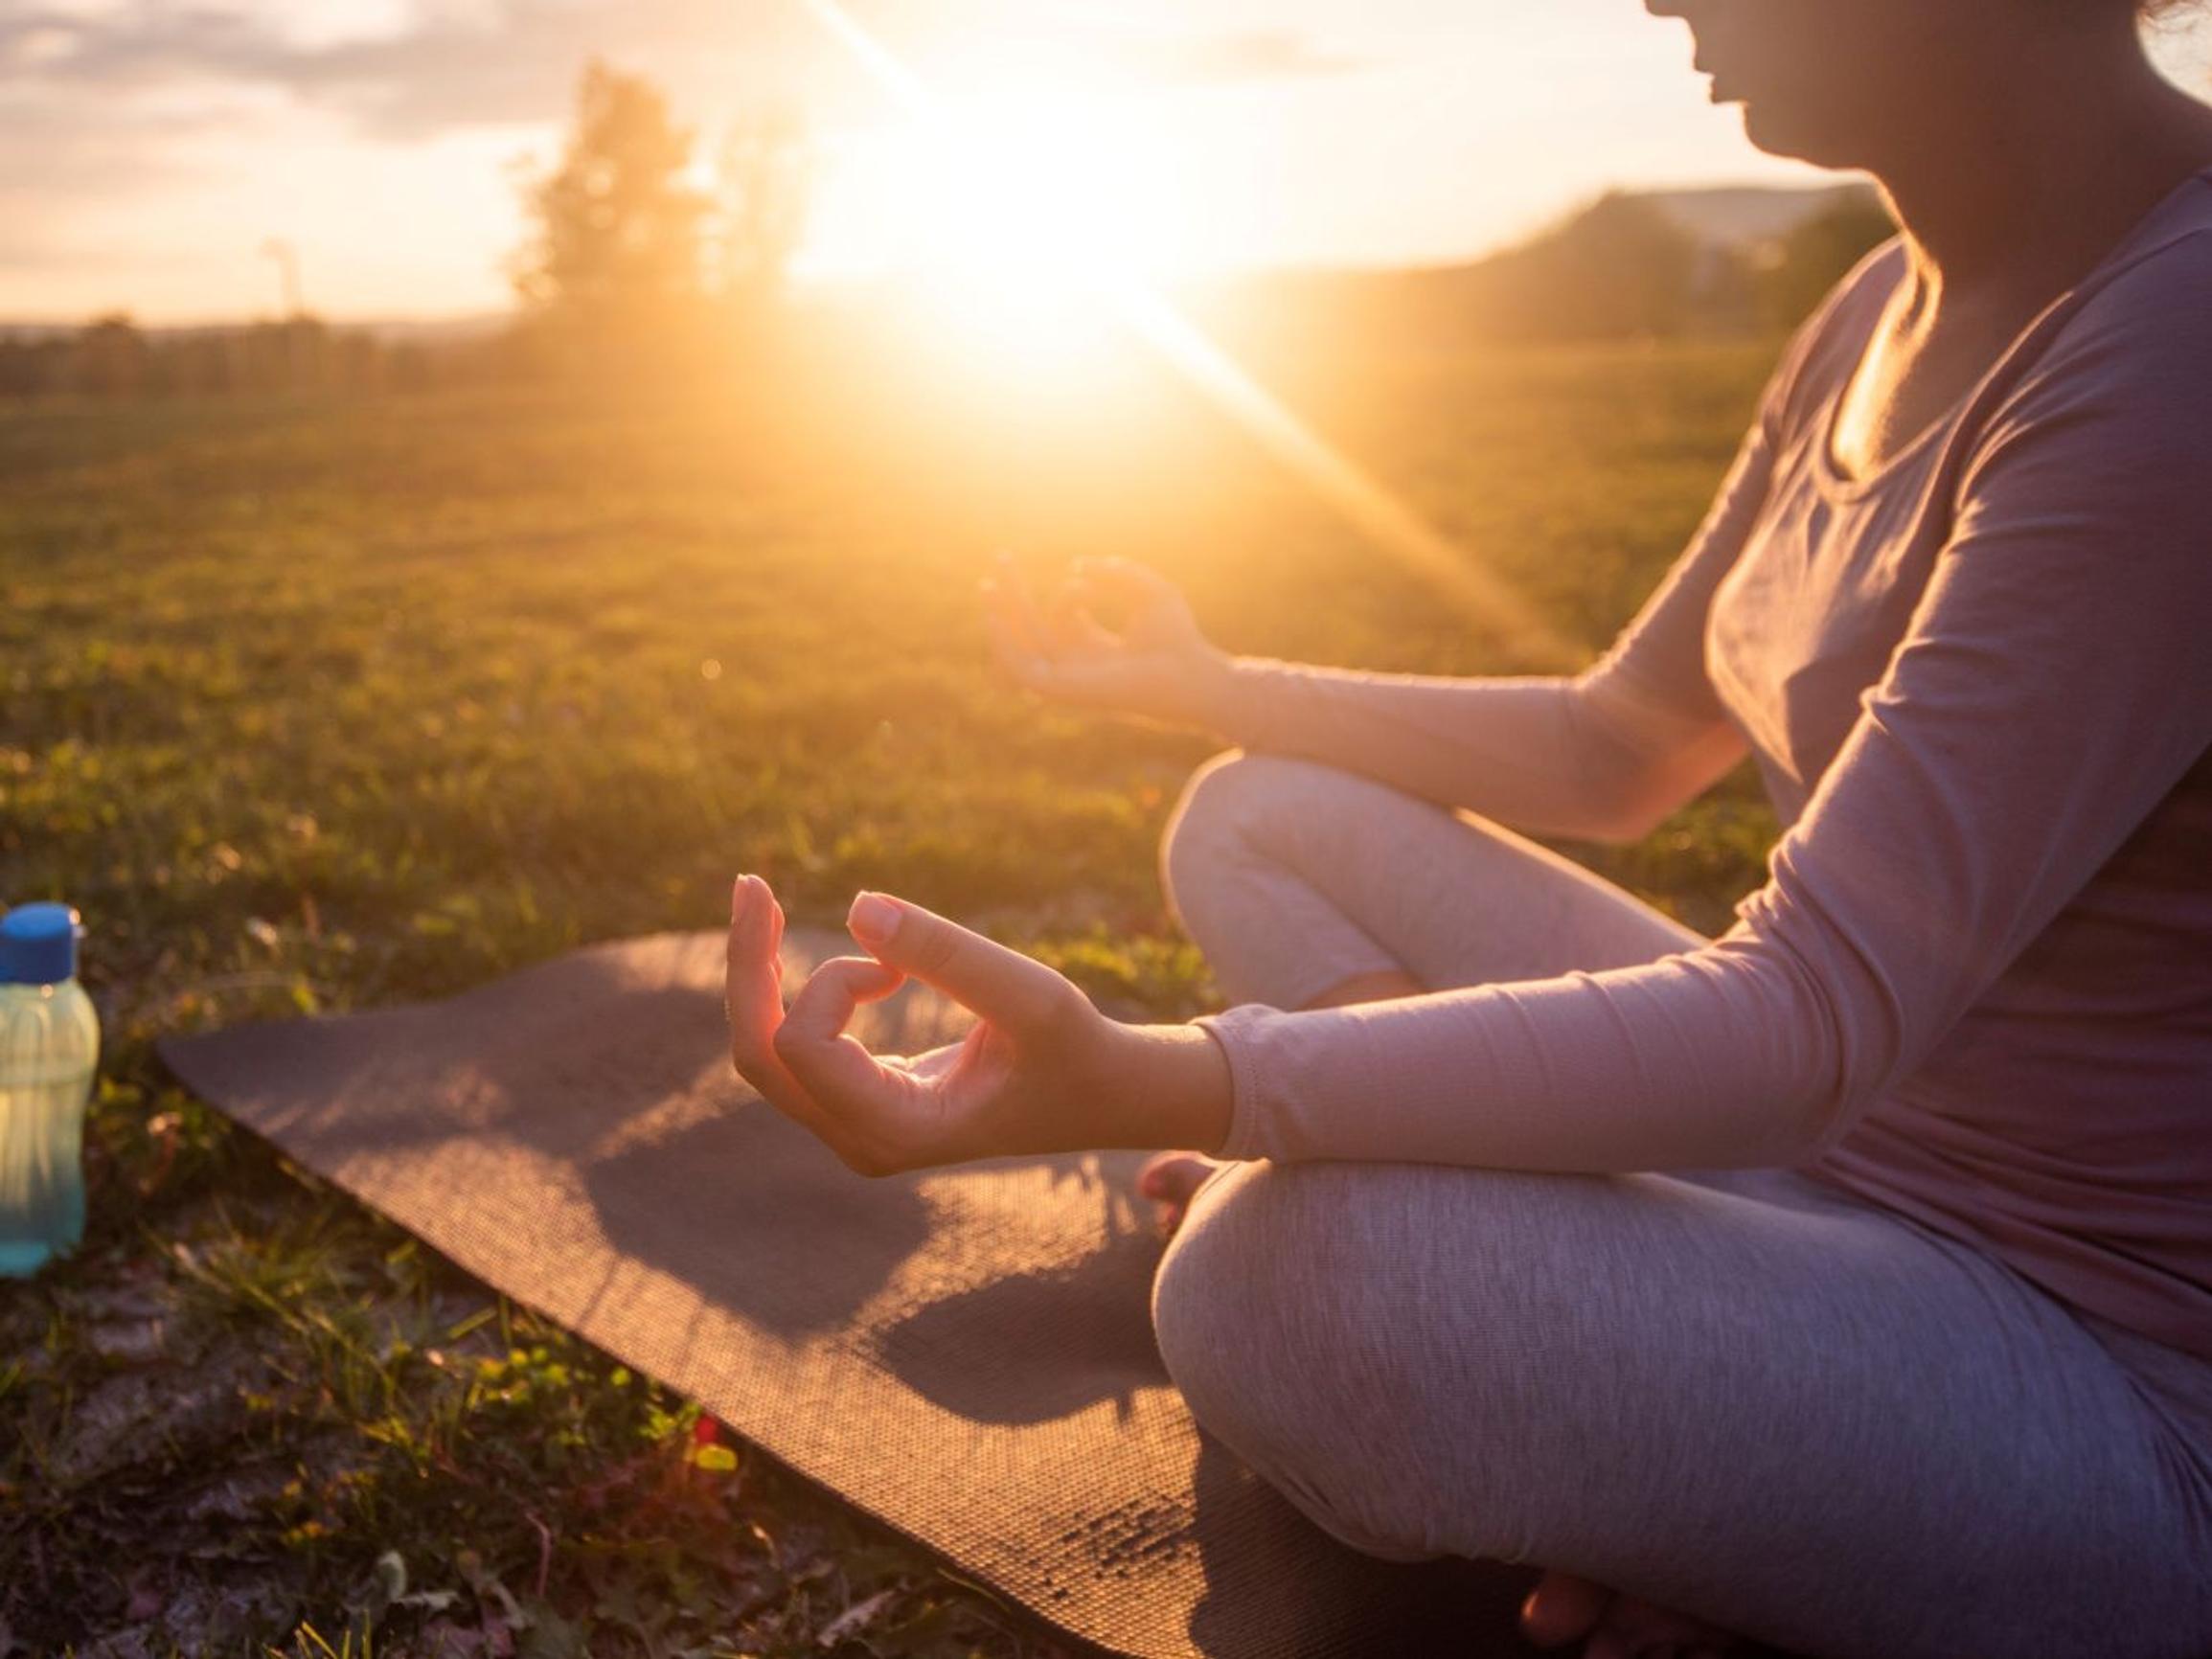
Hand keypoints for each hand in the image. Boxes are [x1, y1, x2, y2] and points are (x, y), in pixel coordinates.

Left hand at [724, 875, 1231, 1175]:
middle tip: (751, 883)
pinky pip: (795, 1049)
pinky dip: (791, 990)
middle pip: (758, 1055)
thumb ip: (948, 954)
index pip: (801, 1048)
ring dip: (760, 977)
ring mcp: (856, 1128)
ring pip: (765, 1053)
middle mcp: (862, 1141)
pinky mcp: (859, 1104)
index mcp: (897, 1131)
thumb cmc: (1074, 1047)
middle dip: (748, 968)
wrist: (1102, 1095)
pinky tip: (818, 949)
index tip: (894, 964)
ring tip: (763, 899)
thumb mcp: (1031, 994)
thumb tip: (854, 905)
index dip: (827, 981)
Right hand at [980, 554, 1230, 727]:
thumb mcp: (1150, 591)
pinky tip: (995, 617)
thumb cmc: (1178, 638)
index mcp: (1097, 647)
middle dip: (1015, 594)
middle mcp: (1079, 664)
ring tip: (988, 582)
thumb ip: (1116, 572)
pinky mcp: (1062, 690)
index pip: (1063, 619)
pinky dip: (1005, 643)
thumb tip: (1078, 565)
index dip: (1069, 592)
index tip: (1087, 577)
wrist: (1189, 672)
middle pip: (1034, 627)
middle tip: (1001, 556)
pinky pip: (1022, 668)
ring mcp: (1069, 678)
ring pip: (1025, 644)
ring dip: (1004, 613)